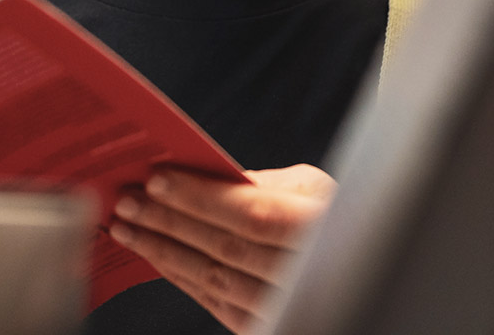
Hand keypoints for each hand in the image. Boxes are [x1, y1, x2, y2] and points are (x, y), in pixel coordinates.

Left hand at [108, 164, 336, 332]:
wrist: (367, 267)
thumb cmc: (339, 216)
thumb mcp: (314, 189)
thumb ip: (261, 184)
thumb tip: (198, 175)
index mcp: (325, 226)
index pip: (253, 213)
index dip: (202, 197)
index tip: (156, 178)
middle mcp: (311, 273)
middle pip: (226, 247)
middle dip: (168, 222)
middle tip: (126, 201)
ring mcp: (290, 306)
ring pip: (215, 279)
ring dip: (163, 251)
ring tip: (128, 228)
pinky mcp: (270, 327)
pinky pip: (216, 303)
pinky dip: (181, 277)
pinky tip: (156, 256)